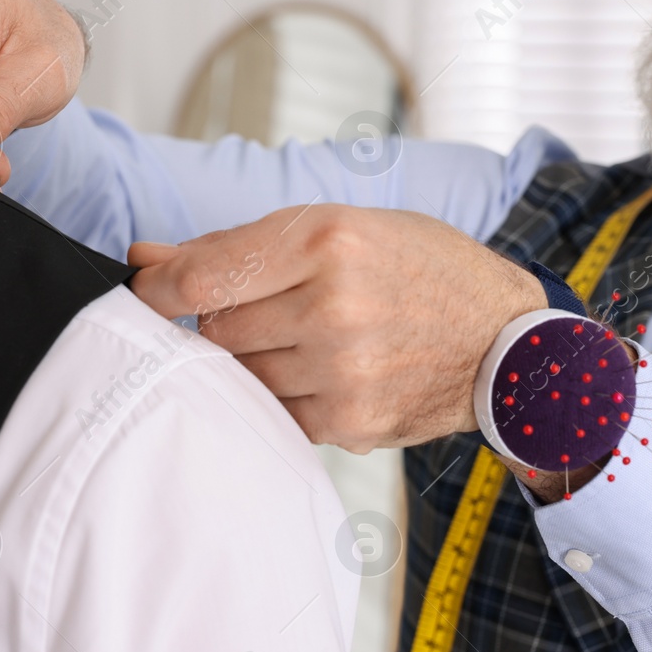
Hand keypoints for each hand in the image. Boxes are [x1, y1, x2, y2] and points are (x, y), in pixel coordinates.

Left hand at [128, 206, 546, 452]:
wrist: (507, 342)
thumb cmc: (421, 270)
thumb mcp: (339, 228)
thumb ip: (236, 246)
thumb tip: (145, 260)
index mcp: (326, 240)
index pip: (202, 276)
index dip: (156, 288)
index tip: (144, 291)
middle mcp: (333, 307)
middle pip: (215, 328)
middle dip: (219, 320)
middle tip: (258, 310)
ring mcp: (342, 371)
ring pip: (239, 375)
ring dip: (250, 360)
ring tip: (299, 339)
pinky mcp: (349, 423)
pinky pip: (274, 413)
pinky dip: (281, 396)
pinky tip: (319, 373)